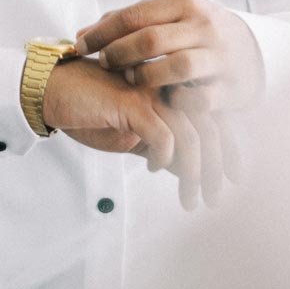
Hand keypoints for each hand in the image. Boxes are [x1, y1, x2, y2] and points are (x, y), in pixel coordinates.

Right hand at [41, 56, 223, 209]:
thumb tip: (189, 171)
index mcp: (173, 92)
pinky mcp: (132, 101)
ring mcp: (152, 92)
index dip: (230, 148)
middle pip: (211, 127)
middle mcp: (169, 87)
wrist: (54, 91)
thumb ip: (162, 147)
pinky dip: (164, 156)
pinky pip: (162, 133)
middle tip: (215, 200)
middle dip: (219, 168)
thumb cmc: (94, 111)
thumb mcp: (134, 135)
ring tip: (190, 201)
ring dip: (195, 173)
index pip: (214, 119)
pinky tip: (154, 168)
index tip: (235, 178)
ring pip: (191, 134)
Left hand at [76, 0, 264, 114]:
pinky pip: (198, 98)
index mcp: (186, 3)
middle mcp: (204, 26)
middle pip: (152, 39)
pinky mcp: (229, 88)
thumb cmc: (196, 33)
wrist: (251, 52)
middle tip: (104, 63)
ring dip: (146, 77)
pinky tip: (161, 101)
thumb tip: (81, 35)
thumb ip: (130, 22)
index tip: (80, 45)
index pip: (136, 14)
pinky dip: (176, 101)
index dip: (103, 32)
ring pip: (176, 67)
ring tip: (130, 80)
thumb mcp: (172, 16)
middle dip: (120, 53)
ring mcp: (219, 57)